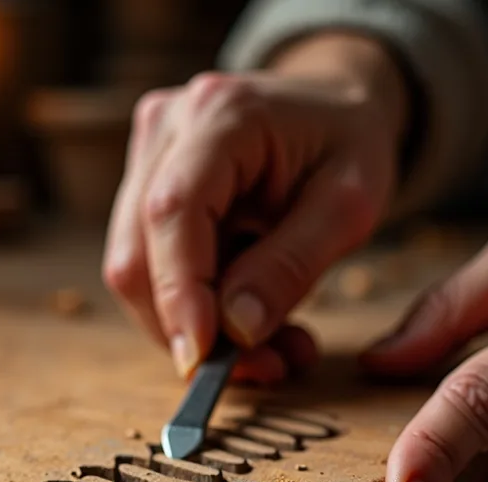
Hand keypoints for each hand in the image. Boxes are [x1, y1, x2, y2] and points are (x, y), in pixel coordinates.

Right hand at [103, 33, 408, 382]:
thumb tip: (235, 329)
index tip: (203, 359)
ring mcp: (148, 155)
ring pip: (138, 270)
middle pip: (137, 252)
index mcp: (221, 114)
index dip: (179, 293)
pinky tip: (251, 320)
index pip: (172, 212)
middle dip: (187, 327)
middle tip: (261, 369)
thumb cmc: (349, 144)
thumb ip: (291, 264)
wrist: (336, 106)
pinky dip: (198, 310)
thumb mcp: (350, 207)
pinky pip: (153, 268)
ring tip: (274, 349)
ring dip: (196, 327)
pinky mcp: (146, 186)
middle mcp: (167, 127)